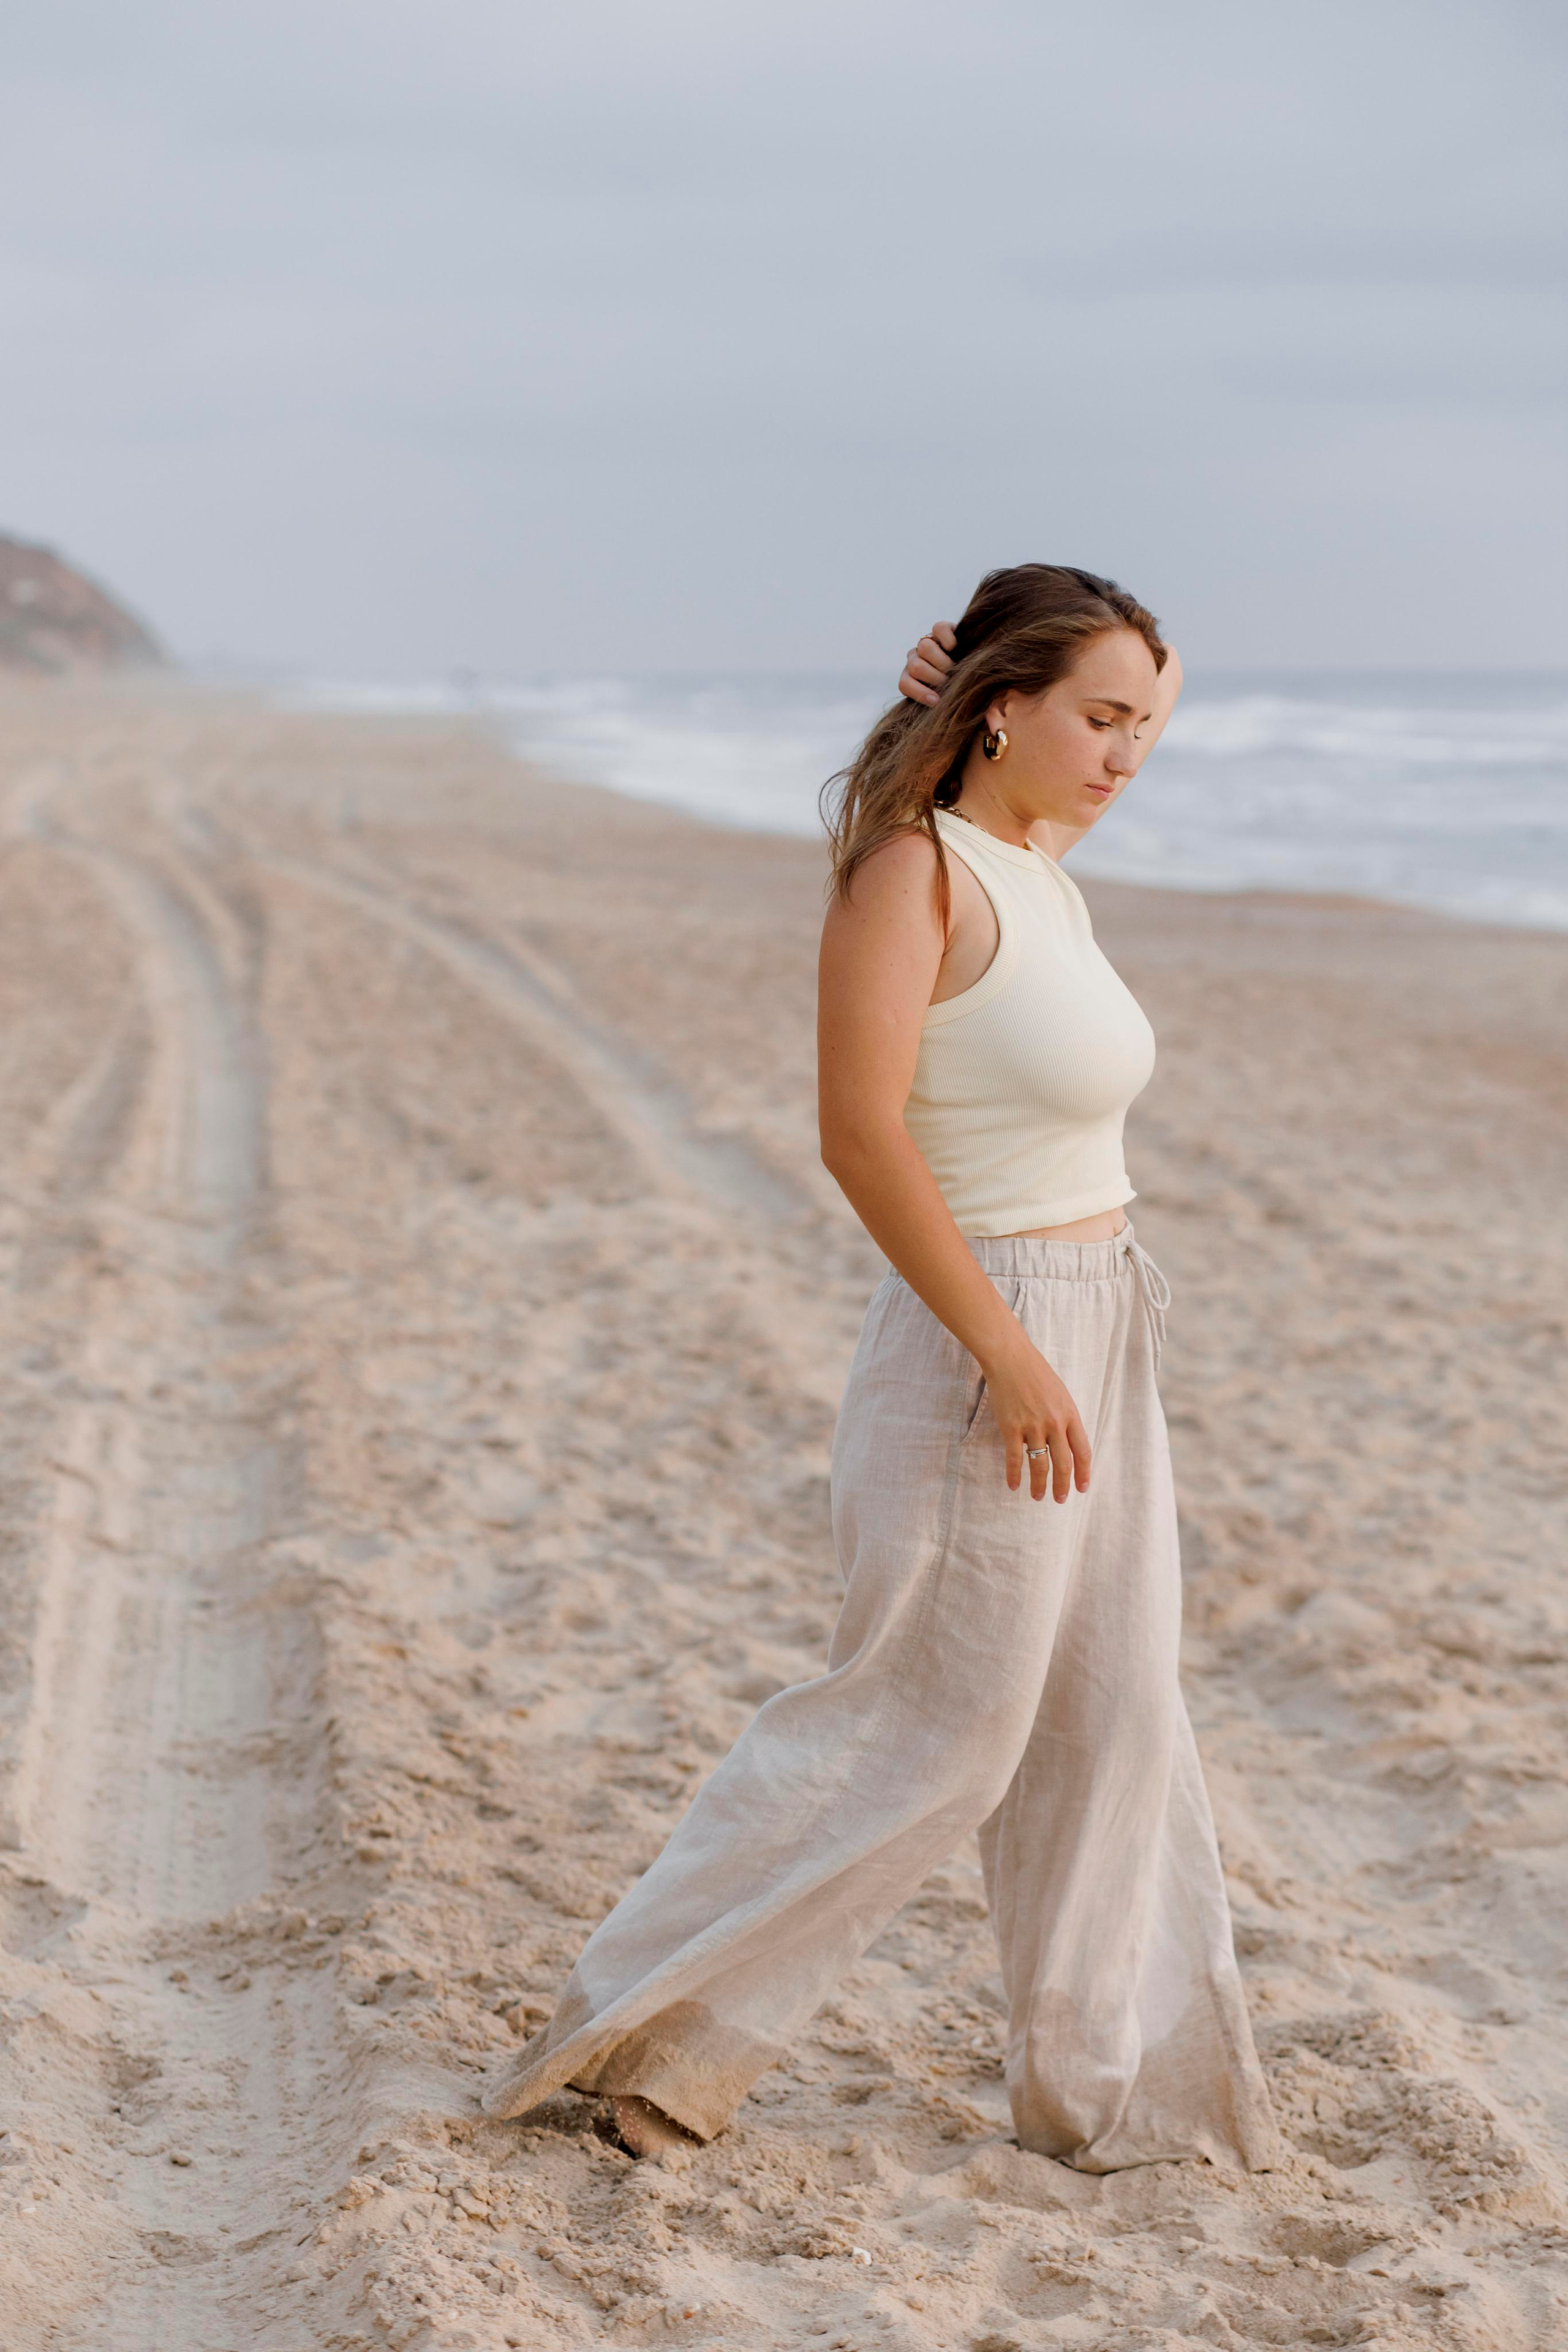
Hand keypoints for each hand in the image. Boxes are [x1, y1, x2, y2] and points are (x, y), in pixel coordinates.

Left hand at [897, 622, 956, 706]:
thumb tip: (939, 705)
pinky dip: (948, 640)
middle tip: (949, 682)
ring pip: (924, 648)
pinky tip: (955, 649)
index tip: (936, 701)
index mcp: (912, 676)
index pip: (905, 683)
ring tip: (955, 668)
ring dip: (942, 661)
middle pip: (916, 666)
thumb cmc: (958, 686)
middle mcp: (916, 658)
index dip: (920, 693)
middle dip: (935, 677)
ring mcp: (927, 641)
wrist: (974, 663)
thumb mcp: (945, 697)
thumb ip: (939, 703)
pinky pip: (938, 629)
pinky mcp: (941, 628)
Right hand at [978, 1327, 1091, 1502]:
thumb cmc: (1036, 1374)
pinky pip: (1014, 1458)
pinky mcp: (1011, 1427)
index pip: (1082, 1451)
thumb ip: (1065, 1419)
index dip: (1084, 1473)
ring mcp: (1032, 1426)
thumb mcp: (1061, 1395)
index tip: (1082, 1488)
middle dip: (1063, 1485)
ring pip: (1039, 1464)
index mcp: (1070, 1414)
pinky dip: (1014, 1475)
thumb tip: (1066, 1444)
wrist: (1010, 1358)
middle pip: (1063, 1463)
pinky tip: (1014, 1485)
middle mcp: (1054, 1423)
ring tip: (1038, 1497)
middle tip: (1061, 1499)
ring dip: (1040, 1485)